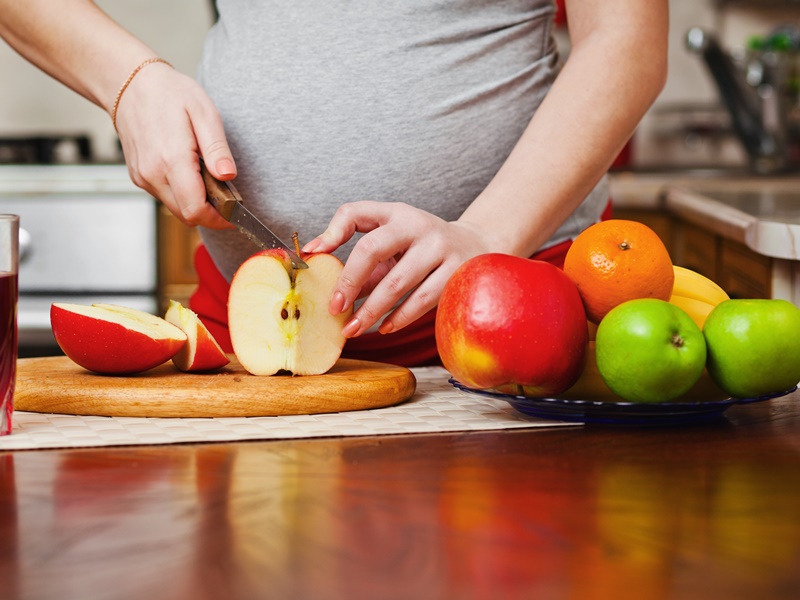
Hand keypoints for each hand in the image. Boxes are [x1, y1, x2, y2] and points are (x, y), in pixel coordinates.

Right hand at [114, 62, 234, 228]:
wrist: (130, 84)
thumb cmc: (169, 93)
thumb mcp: (204, 113)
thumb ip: (217, 149)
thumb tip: (228, 176)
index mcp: (171, 160)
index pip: (196, 210)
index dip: (219, 219)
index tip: (234, 214)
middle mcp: (152, 174)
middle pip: (187, 215)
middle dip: (210, 213)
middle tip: (226, 195)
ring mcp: (142, 177)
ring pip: (176, 209)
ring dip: (196, 203)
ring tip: (206, 177)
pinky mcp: (138, 176)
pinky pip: (165, 197)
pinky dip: (182, 194)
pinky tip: (189, 172)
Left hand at [302, 201, 497, 337]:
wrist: (475, 245)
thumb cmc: (421, 244)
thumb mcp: (392, 234)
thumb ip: (356, 246)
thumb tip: (316, 257)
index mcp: (396, 214)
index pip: (355, 214)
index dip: (332, 233)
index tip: (314, 259)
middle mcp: (418, 226)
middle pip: (372, 250)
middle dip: (349, 282)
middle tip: (334, 309)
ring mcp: (440, 249)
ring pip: (398, 283)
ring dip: (371, 311)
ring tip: (353, 329)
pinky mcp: (457, 273)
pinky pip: (422, 301)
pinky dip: (399, 318)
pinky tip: (384, 328)